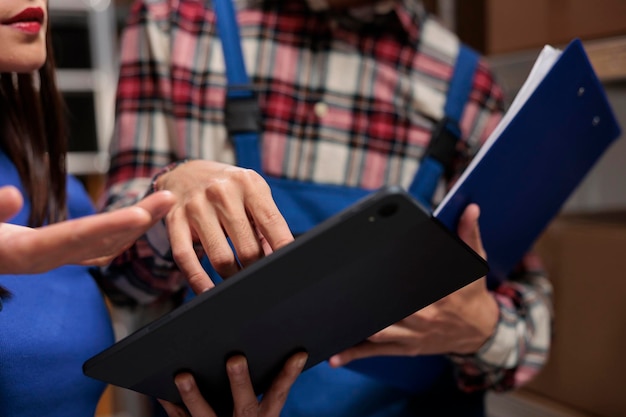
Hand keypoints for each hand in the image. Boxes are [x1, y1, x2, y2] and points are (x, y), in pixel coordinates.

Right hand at [0, 190, 175, 273]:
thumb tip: (14, 194)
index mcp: (26, 253)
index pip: (76, 237)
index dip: (110, 225)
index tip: (141, 214)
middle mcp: (46, 259)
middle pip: (102, 239)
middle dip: (138, 220)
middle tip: (170, 197)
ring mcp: (52, 259)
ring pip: (103, 243)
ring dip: (135, 223)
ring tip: (162, 201)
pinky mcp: (51, 254)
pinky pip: (93, 248)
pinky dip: (118, 235)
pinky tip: (136, 225)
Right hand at [154, 160, 292, 292]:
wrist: (185, 173)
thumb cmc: (228, 190)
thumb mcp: (252, 194)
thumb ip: (266, 224)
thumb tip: (277, 259)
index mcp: (247, 183)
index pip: (271, 222)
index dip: (282, 249)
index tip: (287, 268)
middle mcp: (221, 192)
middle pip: (247, 248)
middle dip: (256, 268)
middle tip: (259, 276)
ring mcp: (196, 206)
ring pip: (220, 258)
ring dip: (233, 278)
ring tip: (239, 282)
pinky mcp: (175, 221)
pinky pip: (186, 259)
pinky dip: (199, 281)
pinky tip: (208, 291)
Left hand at [159, 352, 306, 416]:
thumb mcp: (263, 406)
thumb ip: (269, 381)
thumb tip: (280, 339)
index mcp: (264, 414)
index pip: (279, 392)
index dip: (289, 374)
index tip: (299, 352)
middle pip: (245, 403)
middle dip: (240, 381)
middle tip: (234, 358)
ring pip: (206, 414)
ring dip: (194, 394)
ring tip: (183, 375)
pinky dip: (171, 404)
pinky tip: (161, 388)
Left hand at [329, 204, 498, 366]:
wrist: (480, 331)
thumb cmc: (471, 293)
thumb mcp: (475, 262)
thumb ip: (469, 234)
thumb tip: (469, 209)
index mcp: (437, 293)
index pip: (406, 282)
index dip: (385, 274)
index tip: (364, 264)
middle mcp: (423, 316)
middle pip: (386, 306)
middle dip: (362, 298)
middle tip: (334, 288)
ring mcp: (412, 335)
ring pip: (376, 331)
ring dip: (352, 326)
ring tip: (326, 318)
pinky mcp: (406, 347)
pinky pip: (377, 352)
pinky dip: (355, 354)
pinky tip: (335, 355)